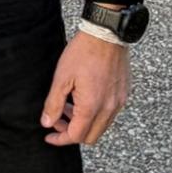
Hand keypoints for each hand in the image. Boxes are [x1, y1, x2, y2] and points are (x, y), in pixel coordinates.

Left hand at [40, 32, 129, 146]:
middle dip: (72, 133)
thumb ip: (54, 104)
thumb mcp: (62, 78)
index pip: (76, 136)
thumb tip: (47, 122)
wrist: (107, 33)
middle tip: (59, 120)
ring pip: (101, 126)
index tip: (49, 136)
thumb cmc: (83, 52)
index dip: (60, 139)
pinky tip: (84, 98)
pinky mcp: (124, 94)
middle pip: (91, 137)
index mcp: (92, 107)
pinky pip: (110, 114)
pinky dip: (96, 114)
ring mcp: (119, 101)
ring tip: (69, 106)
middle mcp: (109, 108)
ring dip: (84, 123)